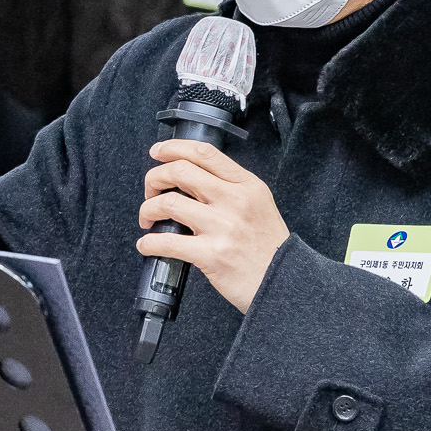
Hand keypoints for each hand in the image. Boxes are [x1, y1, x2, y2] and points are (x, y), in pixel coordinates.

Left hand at [137, 139, 289, 312]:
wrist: (284, 281)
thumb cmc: (268, 247)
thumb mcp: (259, 204)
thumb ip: (231, 188)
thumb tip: (191, 178)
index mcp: (246, 185)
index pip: (205, 153)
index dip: (174, 148)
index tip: (158, 151)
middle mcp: (235, 200)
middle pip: (180, 171)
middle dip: (155, 178)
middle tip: (150, 191)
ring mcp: (222, 226)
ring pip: (168, 203)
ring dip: (148, 209)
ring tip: (148, 219)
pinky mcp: (211, 254)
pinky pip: (167, 242)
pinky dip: (149, 243)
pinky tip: (147, 245)